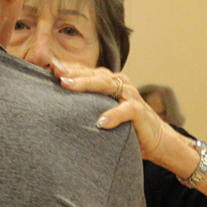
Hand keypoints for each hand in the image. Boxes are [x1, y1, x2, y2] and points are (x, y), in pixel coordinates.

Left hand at [59, 63, 197, 174]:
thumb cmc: (126, 126)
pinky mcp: (140, 112)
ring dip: (87, 85)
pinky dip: (113, 115)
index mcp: (109, 82)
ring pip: (107, 85)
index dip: (69, 68)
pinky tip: (100, 122)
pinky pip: (126, 110)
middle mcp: (120, 84)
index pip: (87, 71)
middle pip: (94, 74)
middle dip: (74, 73)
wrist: (157, 140)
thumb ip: (87, 104)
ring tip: (68, 86)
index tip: (49, 67)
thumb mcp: (103, 111)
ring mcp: (130, 96)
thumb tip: (58, 105)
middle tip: (55, 73)